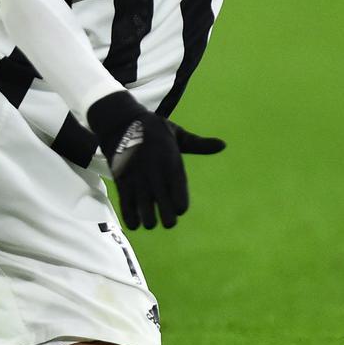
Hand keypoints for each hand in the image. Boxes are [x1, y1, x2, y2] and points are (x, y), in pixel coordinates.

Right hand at [87, 92, 224, 230]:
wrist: (120, 121)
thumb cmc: (153, 129)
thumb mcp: (177, 134)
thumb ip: (199, 144)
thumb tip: (223, 145)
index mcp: (172, 164)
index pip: (180, 196)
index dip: (180, 206)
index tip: (178, 207)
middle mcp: (156, 174)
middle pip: (166, 209)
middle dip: (167, 219)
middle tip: (166, 220)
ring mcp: (138, 178)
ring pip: (146, 210)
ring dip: (149, 220)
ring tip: (149, 222)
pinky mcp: (122, 180)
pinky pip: (126, 204)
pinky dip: (130, 218)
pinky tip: (134, 223)